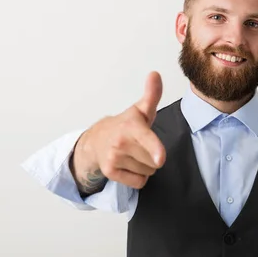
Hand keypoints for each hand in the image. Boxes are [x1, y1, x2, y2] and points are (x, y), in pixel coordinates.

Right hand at [75, 71, 166, 189]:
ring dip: (145, 166)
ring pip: (148, 172)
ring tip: (134, 154)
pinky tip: (130, 165)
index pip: (145, 138)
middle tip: (141, 146)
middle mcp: (121, 142)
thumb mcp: (141, 110)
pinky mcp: (110, 172)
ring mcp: (114, 158)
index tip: (160, 158)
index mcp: (132, 126)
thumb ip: (152, 94)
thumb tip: (155, 74)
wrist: (97, 140)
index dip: (154, 148)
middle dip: (153, 156)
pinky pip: (138, 182)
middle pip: (155, 161)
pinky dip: (138, 177)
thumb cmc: (126, 126)